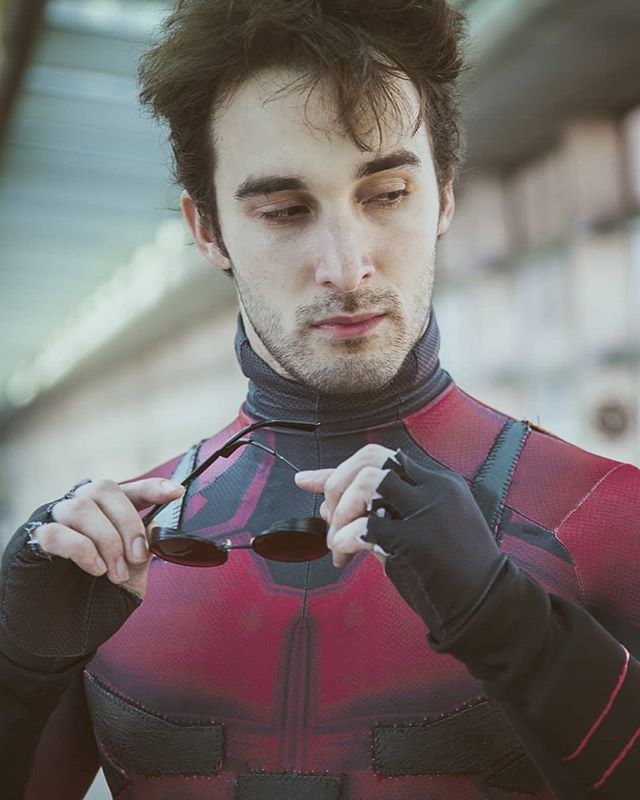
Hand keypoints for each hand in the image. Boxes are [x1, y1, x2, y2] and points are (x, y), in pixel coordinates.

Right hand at [27, 477, 184, 598]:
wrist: (59, 645)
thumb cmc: (93, 609)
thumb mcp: (131, 582)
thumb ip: (143, 554)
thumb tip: (154, 527)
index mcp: (106, 520)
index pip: (128, 491)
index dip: (152, 487)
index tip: (176, 492)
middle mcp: (79, 515)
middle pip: (104, 489)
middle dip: (129, 522)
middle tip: (137, 556)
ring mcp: (53, 526)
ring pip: (82, 506)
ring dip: (107, 540)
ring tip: (115, 573)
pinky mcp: (31, 545)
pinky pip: (55, 531)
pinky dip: (82, 548)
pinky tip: (95, 569)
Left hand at [296, 445, 507, 646]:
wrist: (490, 606)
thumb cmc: (454, 573)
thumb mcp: (425, 531)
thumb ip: (385, 513)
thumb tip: (331, 506)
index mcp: (439, 482)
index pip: (382, 457)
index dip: (340, 469)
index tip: (310, 483)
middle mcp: (434, 488)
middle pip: (371, 459)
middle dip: (336, 482)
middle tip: (328, 515)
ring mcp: (427, 511)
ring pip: (367, 484)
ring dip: (341, 512)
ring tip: (337, 541)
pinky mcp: (418, 540)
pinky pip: (366, 526)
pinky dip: (344, 540)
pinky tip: (344, 555)